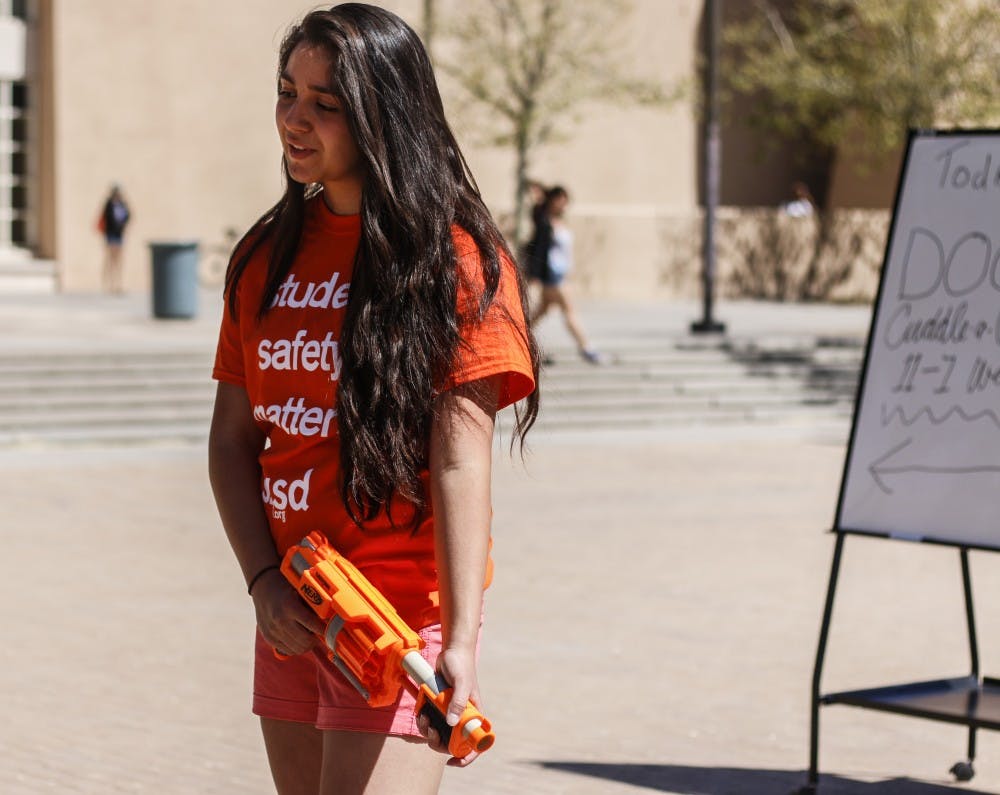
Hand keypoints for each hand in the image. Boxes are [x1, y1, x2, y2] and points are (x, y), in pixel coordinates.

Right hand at [251, 569, 323, 655]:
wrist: (263, 588)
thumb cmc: (286, 588)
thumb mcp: (300, 592)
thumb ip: (312, 606)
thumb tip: (329, 618)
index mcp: (290, 607)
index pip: (312, 624)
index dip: (324, 630)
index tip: (332, 631)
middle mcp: (280, 620)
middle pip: (305, 640)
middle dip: (317, 640)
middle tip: (322, 636)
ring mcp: (273, 630)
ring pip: (297, 648)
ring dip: (308, 646)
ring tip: (312, 638)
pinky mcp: (269, 637)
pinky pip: (287, 651)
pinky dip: (296, 648)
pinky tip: (301, 641)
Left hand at [416, 644, 482, 766]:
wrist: (451, 651)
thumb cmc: (461, 665)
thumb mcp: (461, 683)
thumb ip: (458, 702)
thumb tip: (451, 723)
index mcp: (474, 715)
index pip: (476, 742)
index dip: (467, 756)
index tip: (453, 761)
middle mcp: (462, 716)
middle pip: (452, 742)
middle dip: (439, 742)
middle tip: (431, 732)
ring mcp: (450, 712)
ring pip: (439, 733)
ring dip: (428, 731)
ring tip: (423, 717)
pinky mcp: (438, 706)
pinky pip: (430, 721)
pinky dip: (423, 720)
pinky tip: (420, 712)